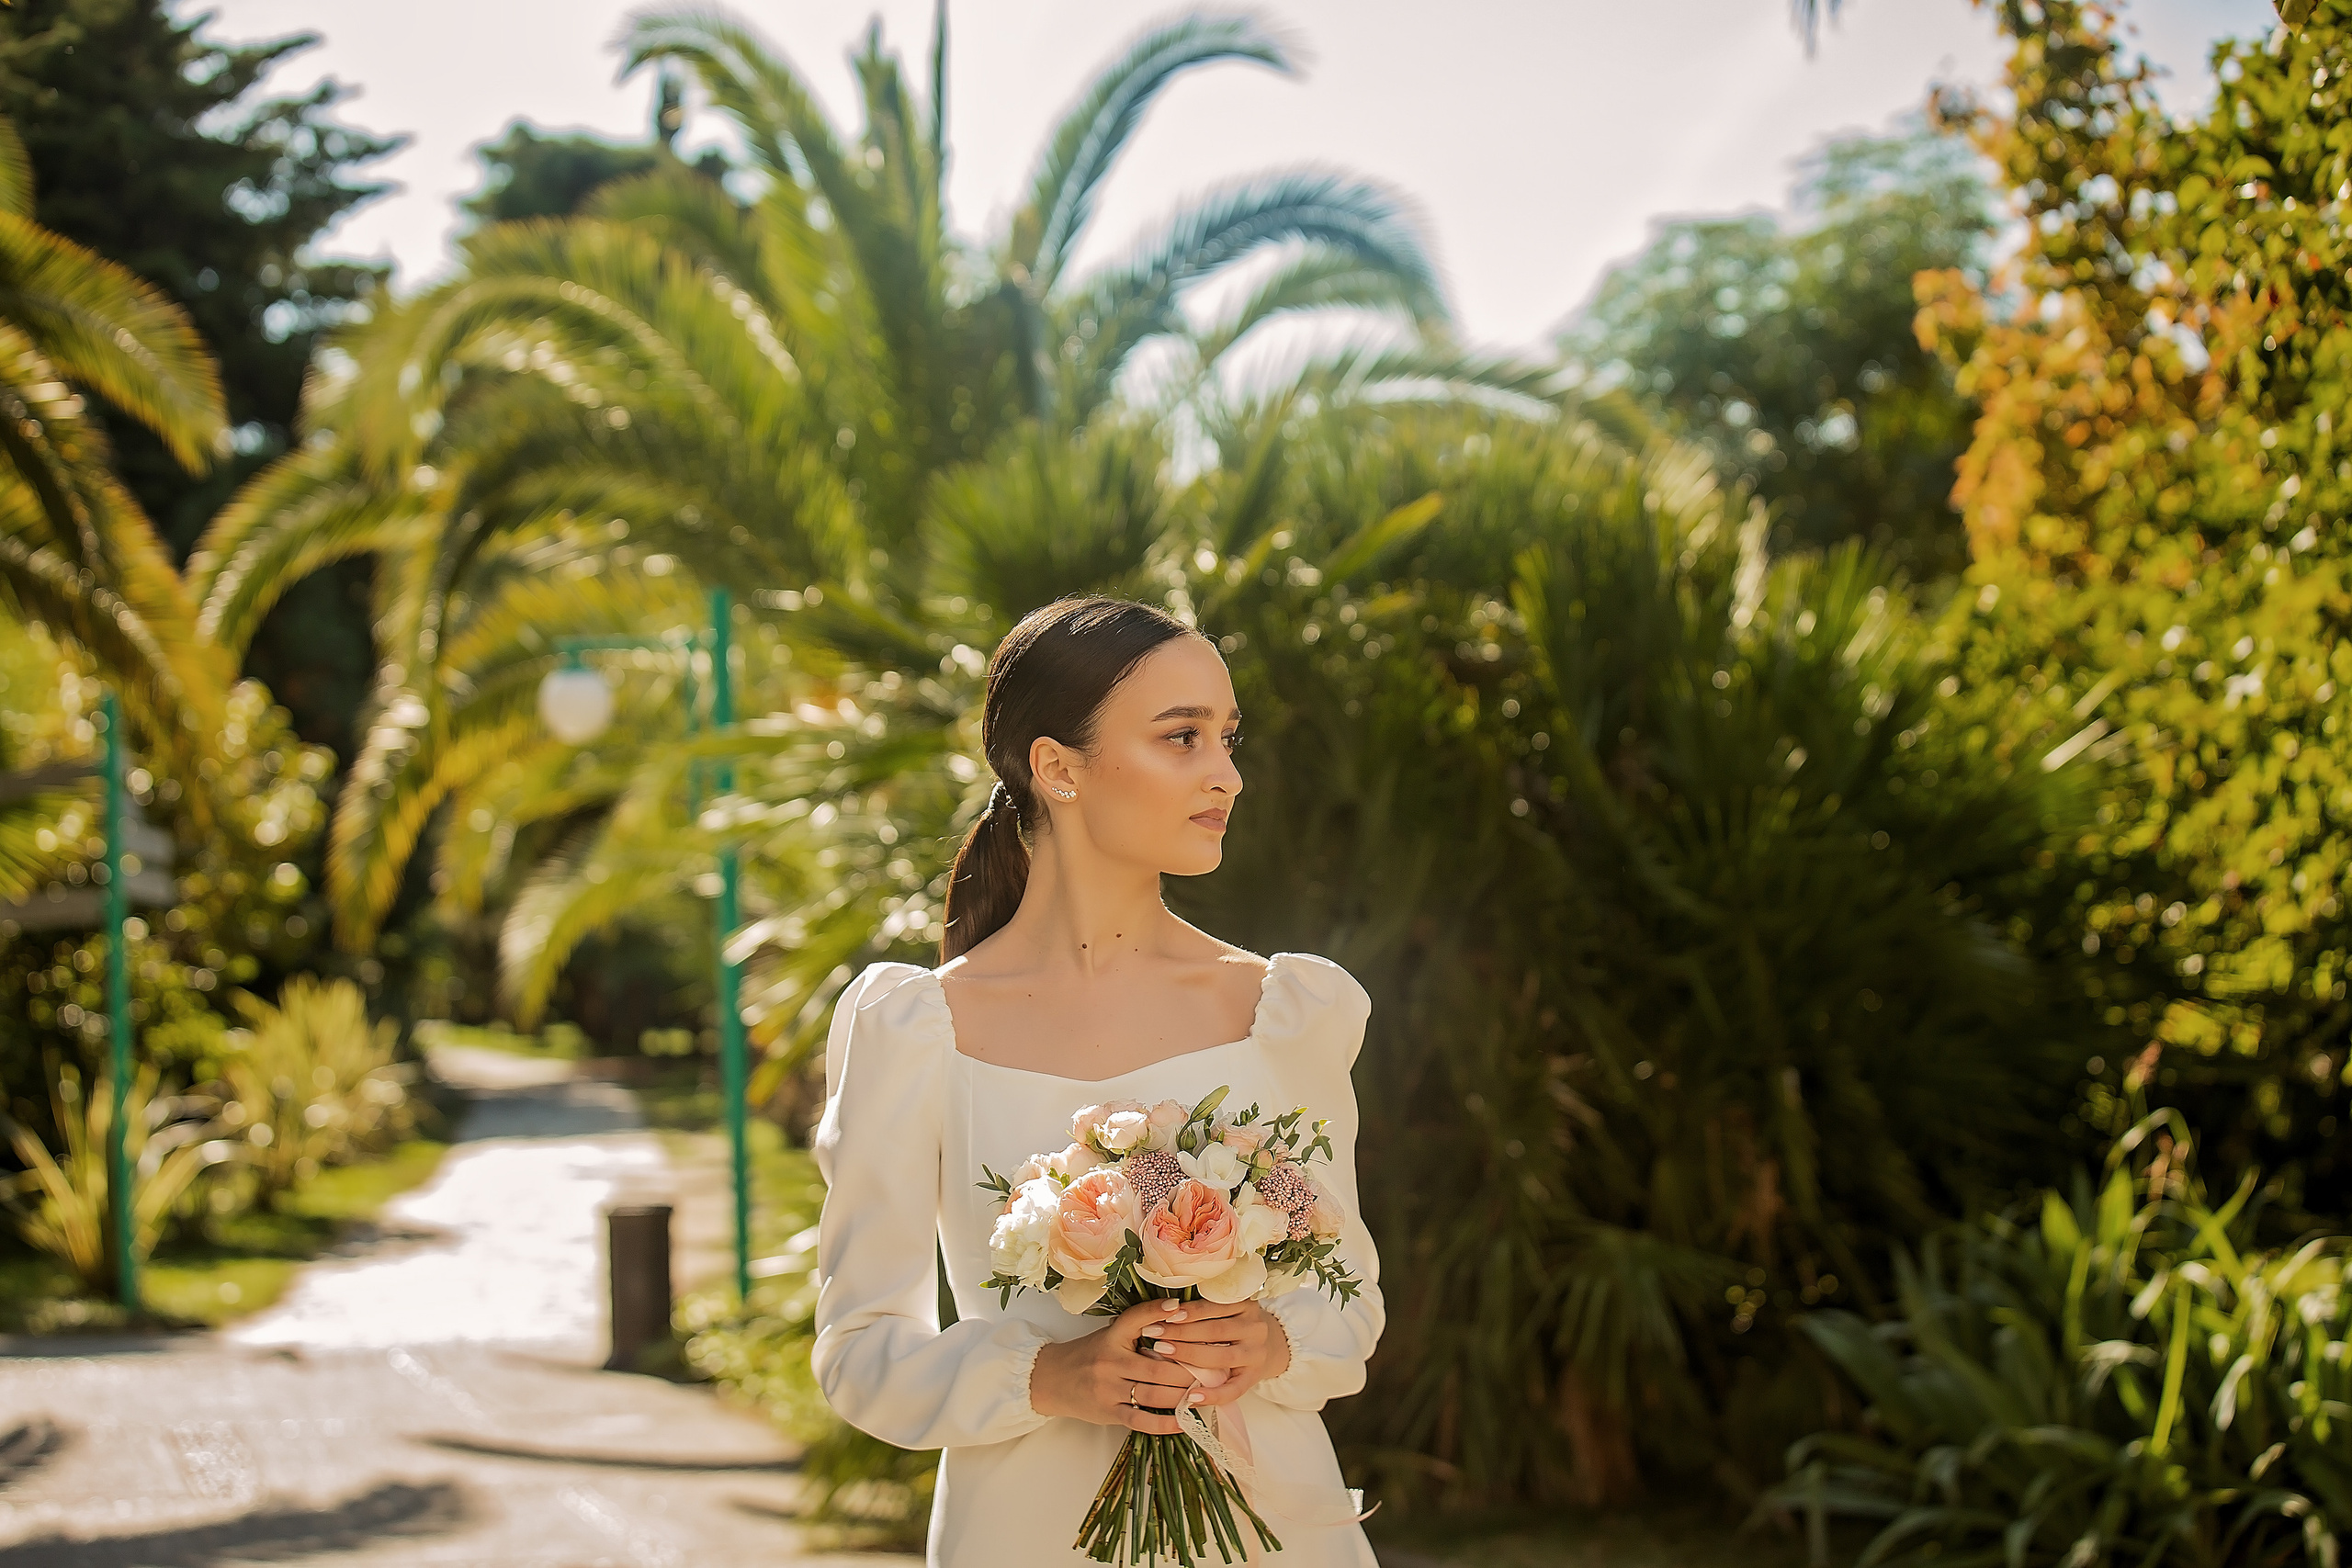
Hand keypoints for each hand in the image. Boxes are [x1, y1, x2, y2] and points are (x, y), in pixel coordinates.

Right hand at [1029, 1298, 1200, 1434]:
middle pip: (1158, 1367)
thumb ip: (1140, 1328)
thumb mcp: (1111, 1335)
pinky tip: (1184, 1420)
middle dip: (1189, 1371)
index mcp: (1112, 1336)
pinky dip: (1165, 1423)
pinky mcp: (1108, 1412)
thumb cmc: (1090, 1354)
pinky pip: (1140, 1420)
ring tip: (1206, 1394)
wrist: (1052, 1379)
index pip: (1137, 1319)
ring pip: (1153, 1394)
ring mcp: (1108, 1389)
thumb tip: (1181, 1315)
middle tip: (1215, 1370)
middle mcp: (1110, 1361)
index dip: (1159, 1312)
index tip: (1182, 1309)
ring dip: (1182, 1396)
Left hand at [1134, 1296, 1290, 1407]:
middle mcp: (1255, 1328)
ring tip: (1162, 1353)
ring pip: (1222, 1357)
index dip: (1189, 1311)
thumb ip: (1204, 1308)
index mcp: (1247, 1305)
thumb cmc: (1234, 1325)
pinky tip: (1191, 1397)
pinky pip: (1233, 1390)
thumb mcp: (1226, 1309)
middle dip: (1181, 1332)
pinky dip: (1212, 1395)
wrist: (1269, 1345)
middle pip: (1216, 1330)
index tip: (1164, 1314)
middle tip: (1154, 1333)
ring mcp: (1256, 1355)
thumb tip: (1165, 1310)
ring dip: (1190, 1356)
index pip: (1215, 1306)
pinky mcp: (1254, 1378)